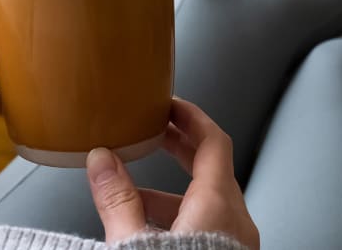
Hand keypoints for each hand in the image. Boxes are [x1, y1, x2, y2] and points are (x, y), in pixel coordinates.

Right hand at [86, 99, 258, 248]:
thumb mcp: (136, 241)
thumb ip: (117, 200)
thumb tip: (102, 162)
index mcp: (218, 206)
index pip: (214, 141)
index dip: (192, 118)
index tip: (172, 106)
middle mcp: (237, 222)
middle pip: (213, 168)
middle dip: (181, 148)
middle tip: (156, 133)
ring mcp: (239, 243)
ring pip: (210, 203)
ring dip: (175, 192)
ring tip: (136, 195)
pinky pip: (213, 227)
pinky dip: (185, 217)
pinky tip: (152, 228)